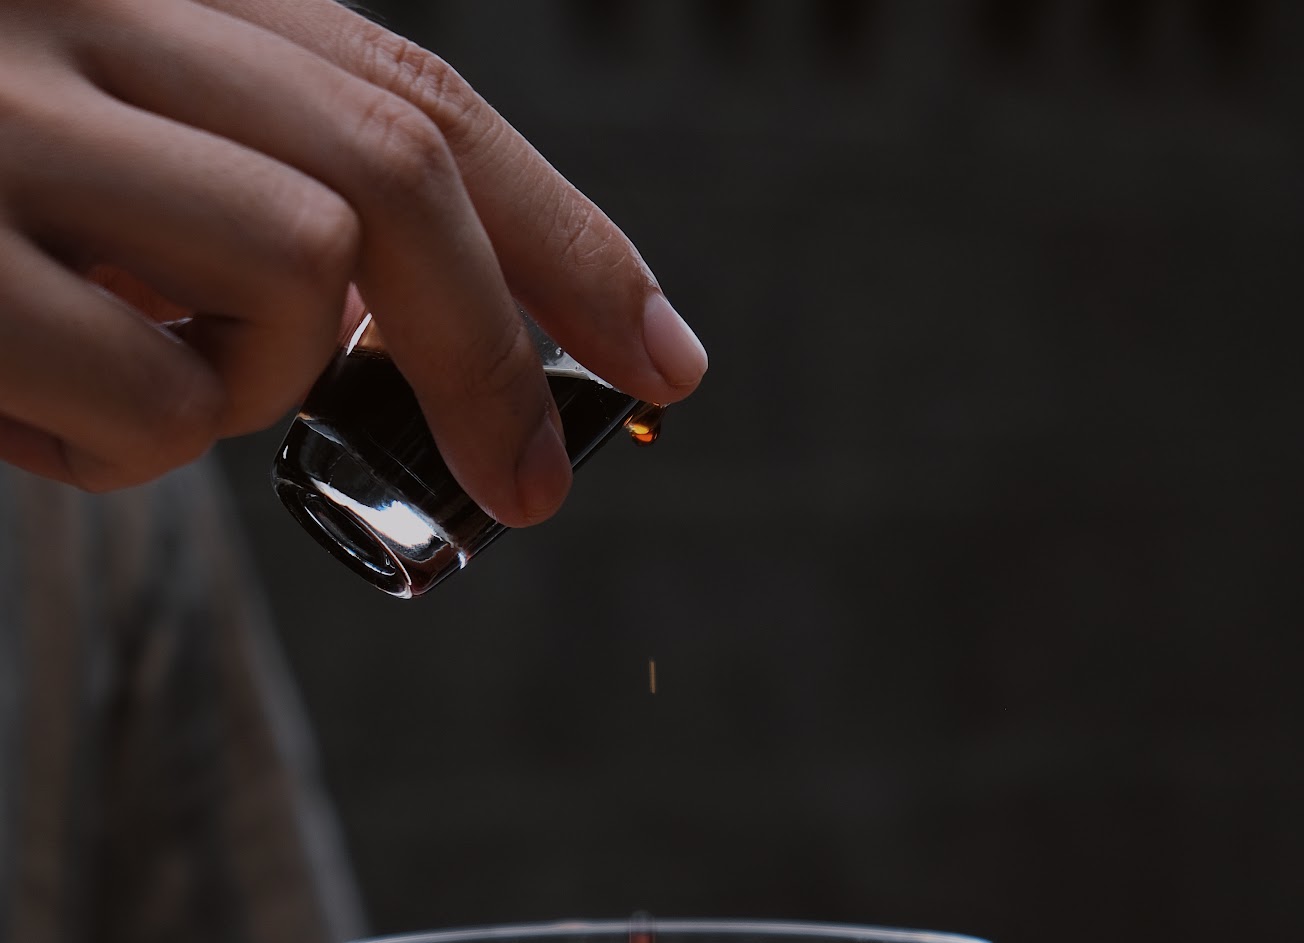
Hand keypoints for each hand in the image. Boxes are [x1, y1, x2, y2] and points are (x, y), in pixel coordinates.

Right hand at [0, 0, 706, 525]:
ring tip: (145, 385)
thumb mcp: (124, 152)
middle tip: (535, 486)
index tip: (665, 351)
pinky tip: (41, 417)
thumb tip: (425, 328)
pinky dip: (129, 448)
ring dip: (253, 384)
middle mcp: (77, 1)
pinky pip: (146, 393)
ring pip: (284, 277)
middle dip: (498, 349)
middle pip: (391, 175)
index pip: (419, 98)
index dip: (567, 236)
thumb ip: (267, 193)